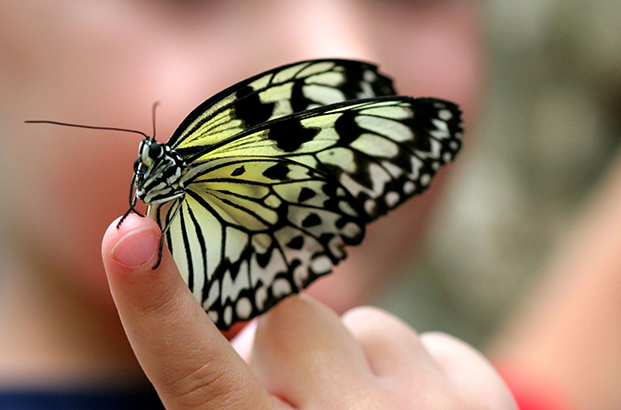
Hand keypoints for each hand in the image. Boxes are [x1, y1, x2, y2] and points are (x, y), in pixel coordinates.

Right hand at [102, 214, 515, 408]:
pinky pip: (429, 342)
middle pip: (286, 325)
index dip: (157, 309)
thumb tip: (256, 336)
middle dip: (284, 356)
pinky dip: (419, 376)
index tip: (127, 234)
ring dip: (358, 367)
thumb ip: (241, 404)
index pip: (203, 382)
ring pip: (365, 326)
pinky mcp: (487, 400)